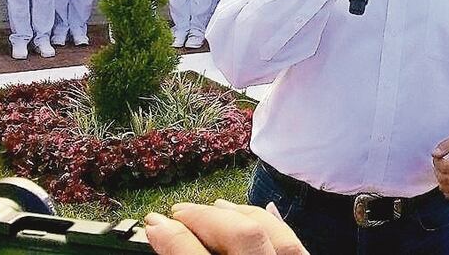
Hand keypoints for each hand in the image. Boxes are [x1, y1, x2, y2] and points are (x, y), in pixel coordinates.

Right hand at [145, 200, 306, 254]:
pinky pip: (294, 242)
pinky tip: (259, 210)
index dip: (171, 237)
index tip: (154, 223)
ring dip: (238, 213)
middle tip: (177, 212)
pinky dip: (273, 222)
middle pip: (240, 235)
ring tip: (214, 206)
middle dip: (205, 217)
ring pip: (270, 230)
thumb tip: (164, 236)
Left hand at [431, 134, 448, 197]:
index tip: (439, 155)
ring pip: (444, 187)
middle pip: (443, 178)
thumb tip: (435, 154)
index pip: (444, 166)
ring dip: (440, 178)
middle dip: (437, 169)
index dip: (436, 160)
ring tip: (446, 168)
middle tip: (441, 161)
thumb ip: (446, 145)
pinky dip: (446, 185)